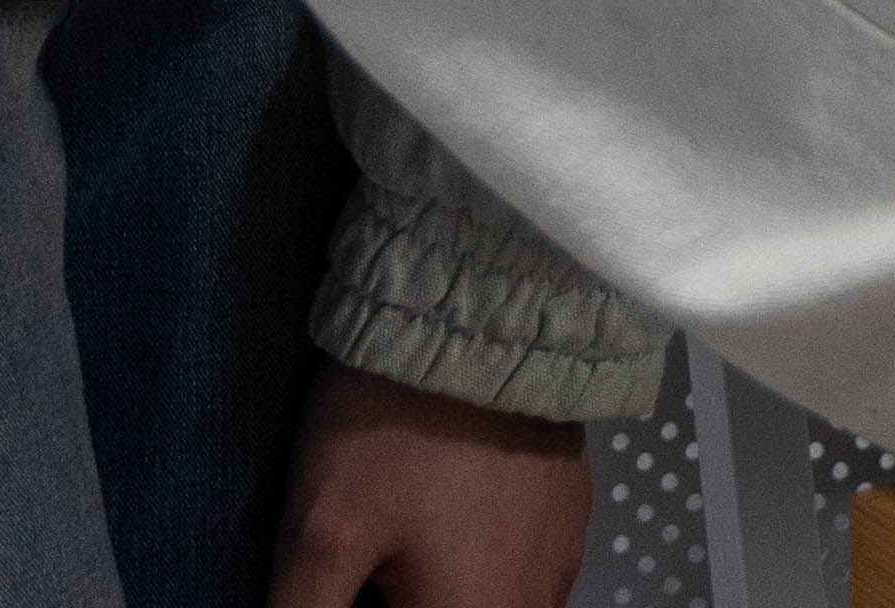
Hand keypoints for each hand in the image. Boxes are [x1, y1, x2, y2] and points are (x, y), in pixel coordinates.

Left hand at [270, 359, 590, 607]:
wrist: (485, 315)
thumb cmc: (396, 431)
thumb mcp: (322, 532)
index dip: (357, 602)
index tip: (342, 580)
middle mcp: (531, 607)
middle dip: (390, 596)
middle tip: (362, 558)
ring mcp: (560, 562)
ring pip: (485, 603)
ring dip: (433, 586)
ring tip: (396, 533)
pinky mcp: (572, 516)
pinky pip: (518, 572)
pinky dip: (473, 561)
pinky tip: (442, 508)